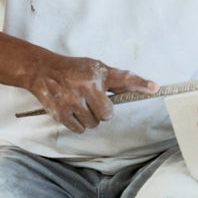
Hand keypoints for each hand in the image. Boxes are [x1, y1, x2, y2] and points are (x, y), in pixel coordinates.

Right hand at [26, 55, 155, 133]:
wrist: (43, 71)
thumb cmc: (73, 70)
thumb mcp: (95, 68)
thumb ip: (114, 79)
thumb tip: (138, 88)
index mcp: (98, 74)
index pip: (124, 79)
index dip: (141, 84)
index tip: (155, 87)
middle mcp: (87, 87)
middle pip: (107, 114)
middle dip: (102, 111)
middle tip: (93, 102)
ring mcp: (73, 101)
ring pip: (93, 124)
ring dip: (90, 118)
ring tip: (81, 105)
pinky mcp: (61, 113)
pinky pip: (79, 129)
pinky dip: (78, 124)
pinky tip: (73, 112)